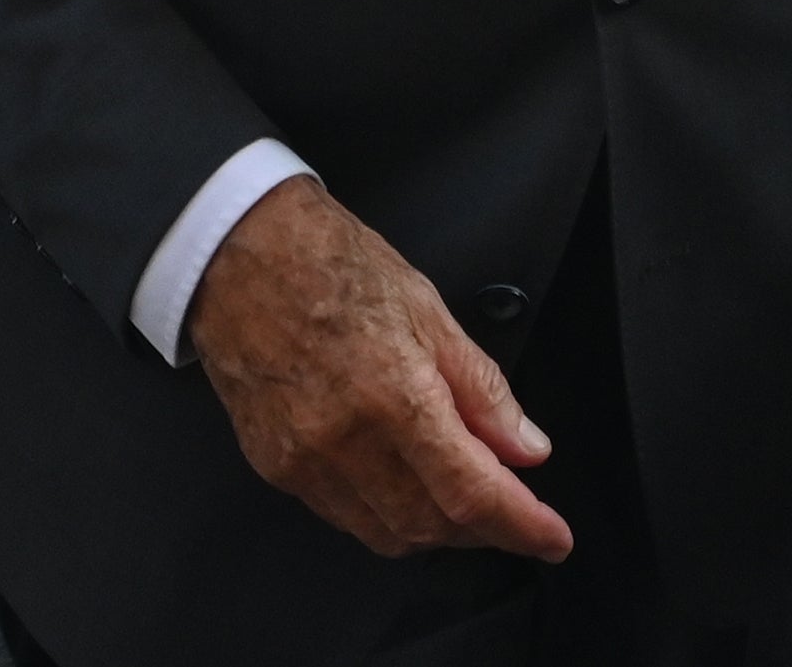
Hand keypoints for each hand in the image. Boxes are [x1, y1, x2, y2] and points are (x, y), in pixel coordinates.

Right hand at [183, 178, 570, 562]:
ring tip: (467, 499)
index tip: (552, 538)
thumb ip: (482, 389)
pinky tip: (408, 487)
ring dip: (437, 530)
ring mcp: (304, 461)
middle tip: (517, 510)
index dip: (521, 527)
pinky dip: (388, 516)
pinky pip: (345, 518)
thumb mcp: (428, 309)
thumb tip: (525, 446)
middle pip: (432, 525)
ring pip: (387, 534)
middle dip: (485, 531)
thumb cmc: (330, 264)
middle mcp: (344, 441)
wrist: (239, 254)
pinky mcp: (275, 468)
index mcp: (392, 394)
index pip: (471, 493)